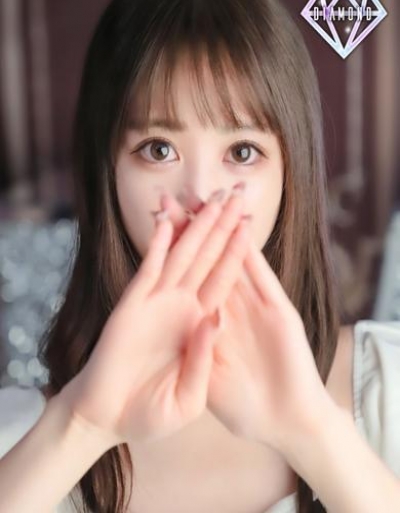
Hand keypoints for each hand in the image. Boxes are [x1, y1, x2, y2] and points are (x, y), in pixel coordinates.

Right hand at [59, 189, 249, 445]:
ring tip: (208, 198)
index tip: (250, 220)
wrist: (108, 422)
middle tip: (233, 193)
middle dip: (220, 225)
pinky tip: (167, 221)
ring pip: (181, 256)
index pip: (225, 278)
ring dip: (193, 227)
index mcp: (201, 324)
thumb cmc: (150, 414)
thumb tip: (214, 317)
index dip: (238, 248)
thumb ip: (204, 357)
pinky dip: (156, 245)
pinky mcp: (131, 307)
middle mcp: (181, 307)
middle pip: (207, 257)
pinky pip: (148, 270)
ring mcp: (156, 304)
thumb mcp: (190, 397)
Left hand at [161, 192, 336, 452]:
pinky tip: (243, 225)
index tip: (162, 219)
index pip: (186, 277)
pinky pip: (261, 277)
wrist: (285, 425)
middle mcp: (226, 310)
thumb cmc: (245, 410)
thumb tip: (199, 322)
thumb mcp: (201, 391)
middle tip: (181, 193)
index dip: (174, 248)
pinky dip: (251, 251)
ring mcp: (254, 309)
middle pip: (206, 259)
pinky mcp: (280, 313)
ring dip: (226, 228)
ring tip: (216, 195)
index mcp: (203, 324)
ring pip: (234, 258)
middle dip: (196, 225)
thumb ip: (197, 357)